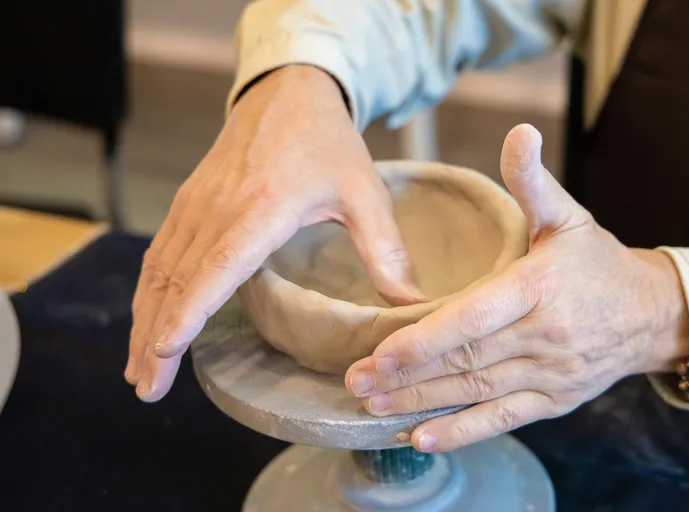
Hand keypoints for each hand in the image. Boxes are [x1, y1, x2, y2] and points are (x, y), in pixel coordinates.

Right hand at [126, 66, 424, 401]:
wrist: (288, 91)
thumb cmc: (328, 142)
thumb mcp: (365, 193)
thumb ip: (386, 251)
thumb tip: (412, 306)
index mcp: (262, 208)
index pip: (214, 268)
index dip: (186, 312)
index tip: (163, 351)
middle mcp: (218, 208)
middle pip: (176, 280)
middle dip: (154, 338)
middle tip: (146, 389)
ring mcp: (196, 204)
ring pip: (158, 270)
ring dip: (143, 320)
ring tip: (138, 371)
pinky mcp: (188, 202)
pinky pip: (159, 253)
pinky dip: (149, 293)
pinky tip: (147, 321)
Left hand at [344, 124, 688, 452]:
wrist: (651, 314)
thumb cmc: (597, 262)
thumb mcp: (568, 215)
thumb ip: (533, 180)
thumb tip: (520, 131)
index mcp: (539, 288)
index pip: (476, 318)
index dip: (426, 339)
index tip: (379, 353)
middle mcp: (545, 336)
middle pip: (467, 361)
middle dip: (406, 375)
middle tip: (353, 383)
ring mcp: (551, 374)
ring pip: (478, 393)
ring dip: (422, 403)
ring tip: (372, 407)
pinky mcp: (555, 400)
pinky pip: (504, 420)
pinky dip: (462, 432)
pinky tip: (421, 438)